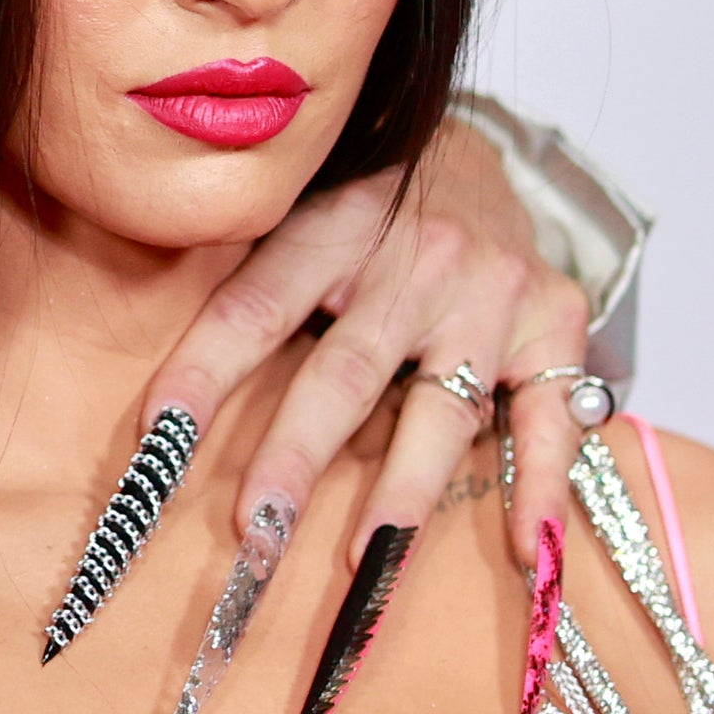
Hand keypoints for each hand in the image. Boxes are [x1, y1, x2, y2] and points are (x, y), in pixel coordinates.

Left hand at [135, 116, 595, 581]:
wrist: (484, 152)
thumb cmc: (369, 204)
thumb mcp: (304, 207)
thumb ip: (251, 275)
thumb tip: (161, 384)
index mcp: (334, 225)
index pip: (255, 308)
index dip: (203, 373)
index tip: (158, 442)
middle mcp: (417, 260)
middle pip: (346, 373)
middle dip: (296, 455)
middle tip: (256, 532)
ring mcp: (491, 295)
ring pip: (442, 408)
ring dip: (402, 491)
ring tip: (366, 561)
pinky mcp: (556, 324)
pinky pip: (552, 418)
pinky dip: (541, 487)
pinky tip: (528, 557)